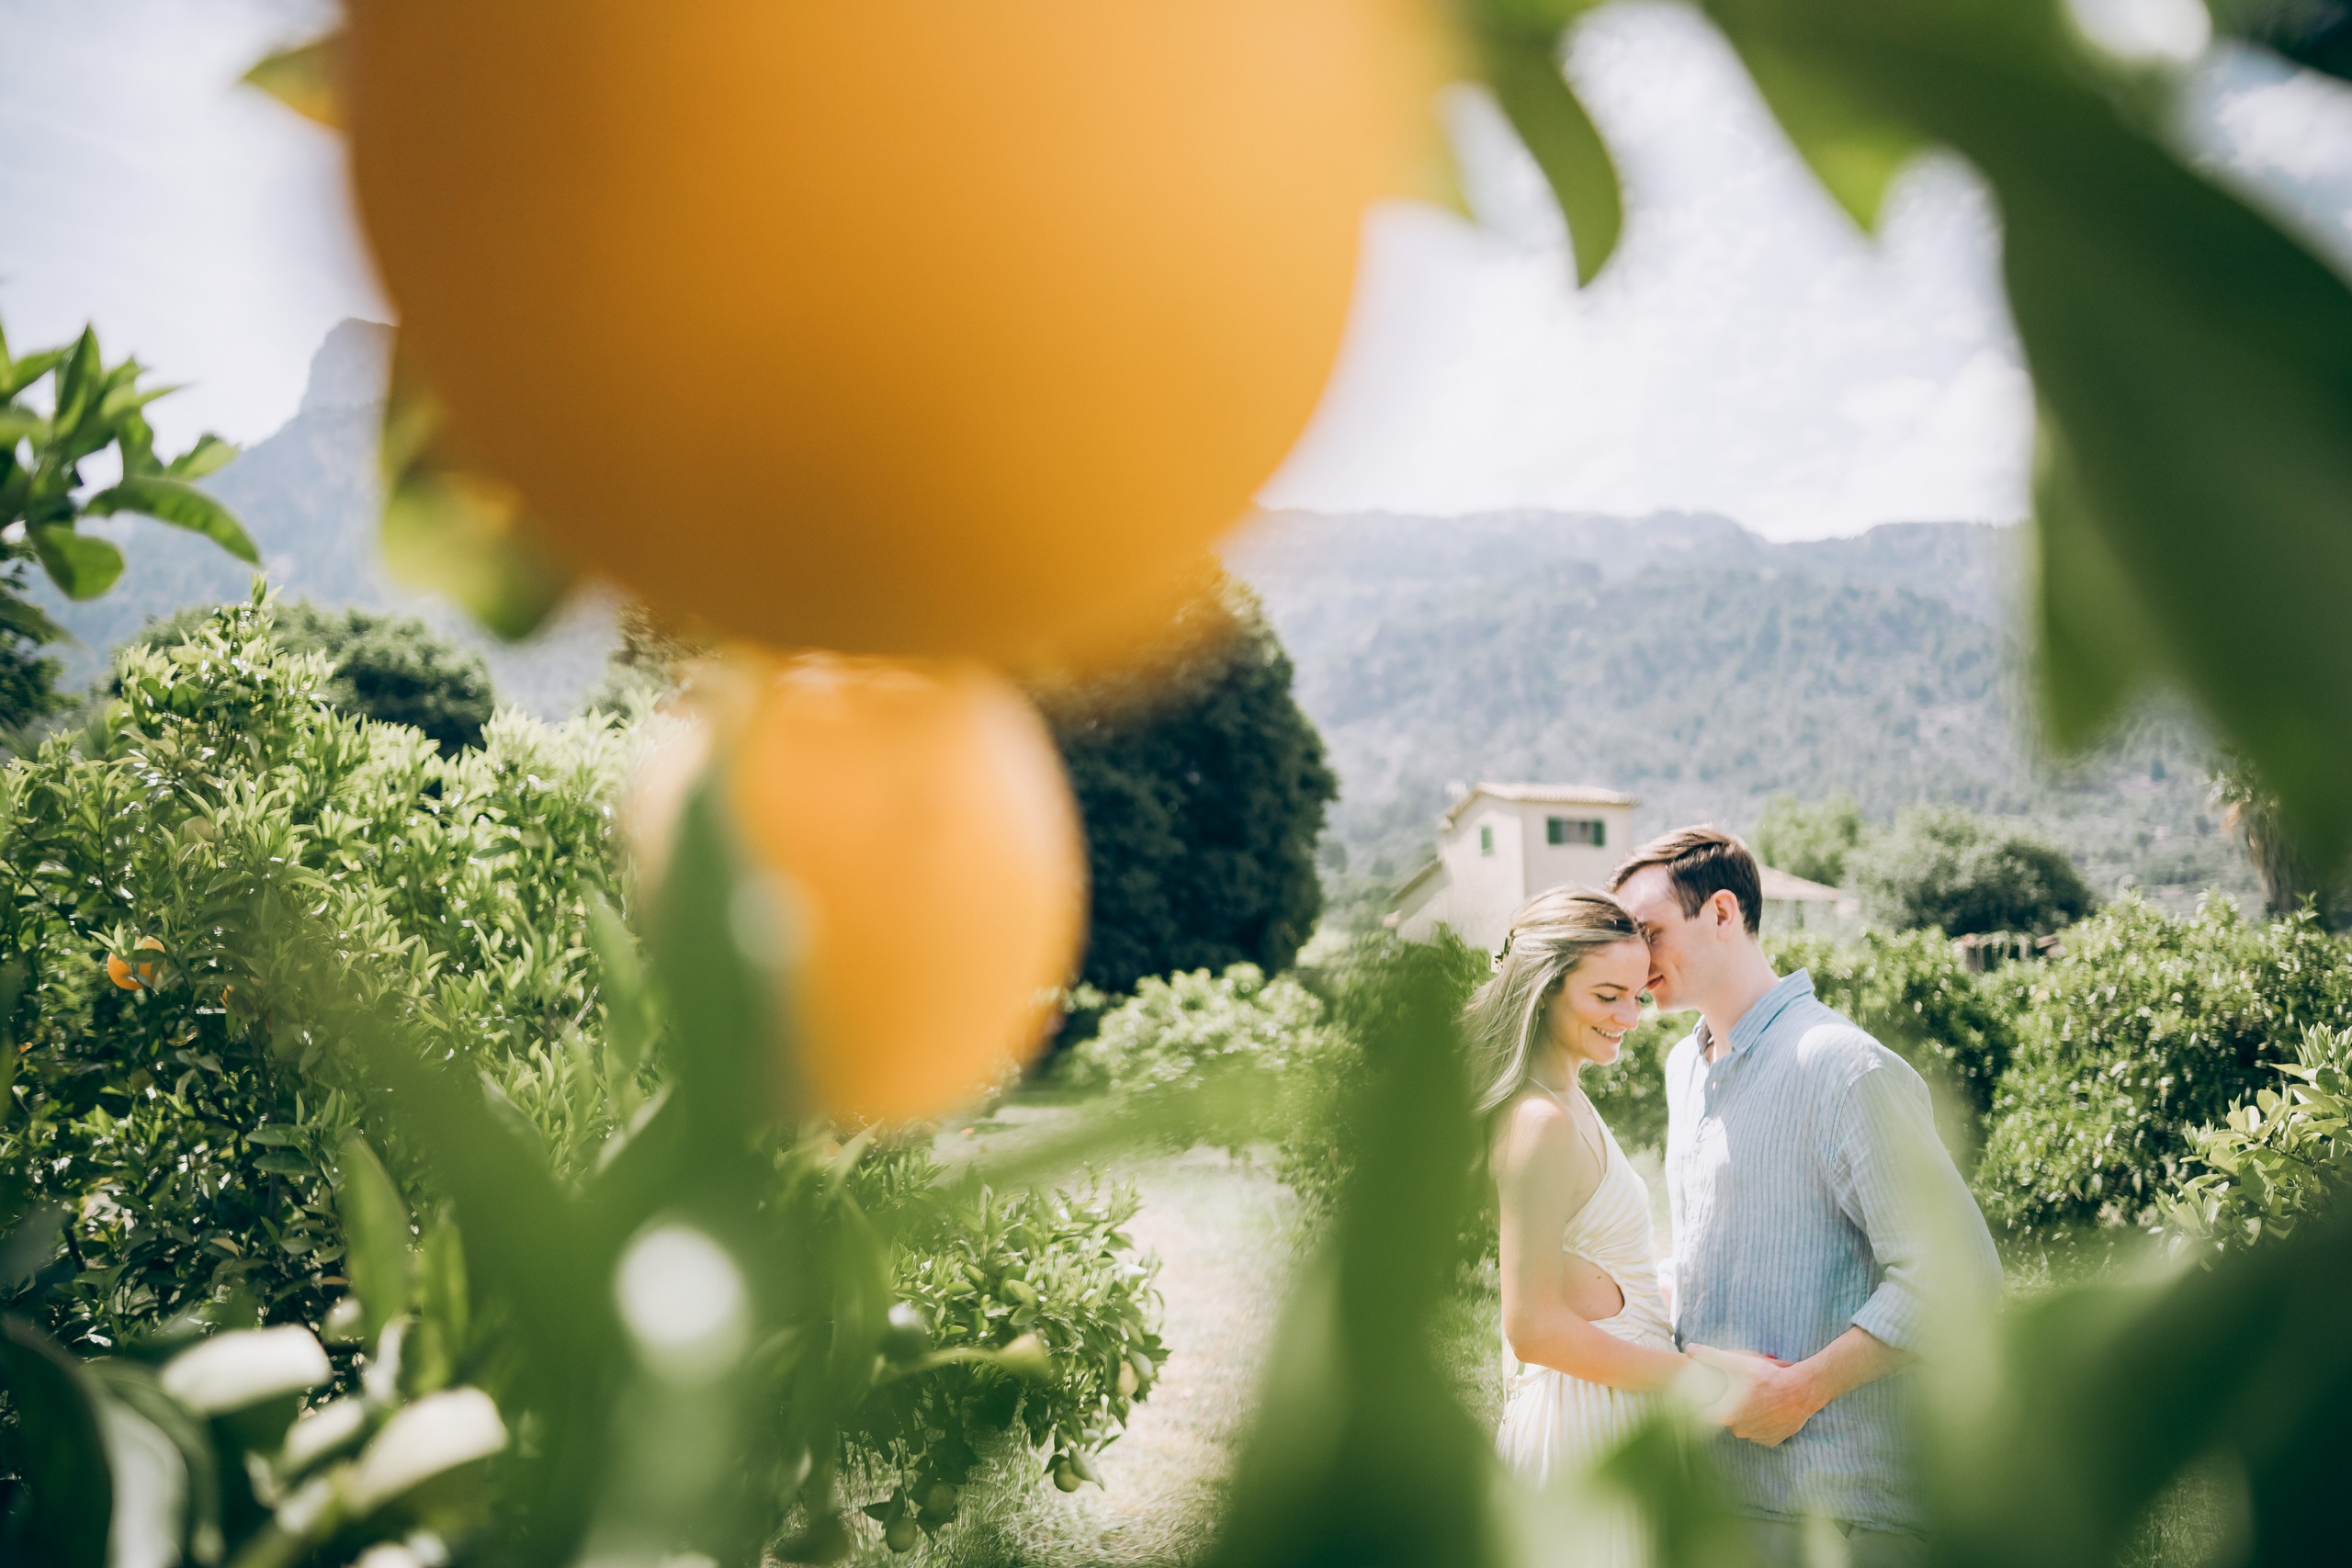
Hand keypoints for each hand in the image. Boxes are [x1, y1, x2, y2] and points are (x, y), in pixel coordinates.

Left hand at [1686, 1344, 1822, 1446]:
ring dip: (1745, 1415)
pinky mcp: (1773, 1441)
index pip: (1704, 1414)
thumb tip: (1689, 1348)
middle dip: (1727, 1407)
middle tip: (1735, 1392)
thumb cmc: (1768, 1376)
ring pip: (1744, 1426)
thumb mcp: (1737, 1362)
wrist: (1803, 1390)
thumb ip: (1710, 1356)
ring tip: (1752, 1398)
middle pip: (1725, 1419)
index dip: (1704, 1404)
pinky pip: (1760, 1432)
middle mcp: (1740, 1431)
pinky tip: (1765, 1409)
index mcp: (1726, 1416)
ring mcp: (1757, 1438)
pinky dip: (1760, 1423)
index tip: (1708, 1394)